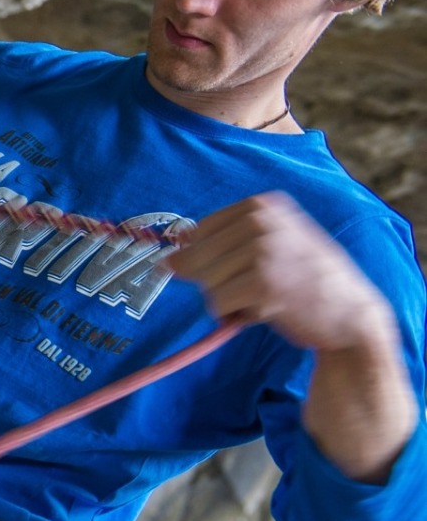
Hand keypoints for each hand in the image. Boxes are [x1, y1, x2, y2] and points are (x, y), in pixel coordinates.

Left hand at [165, 192, 393, 353]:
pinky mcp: (262, 283)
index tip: (238, 268)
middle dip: (216, 281)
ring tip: (265, 297)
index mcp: (262, 205)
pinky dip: (234, 315)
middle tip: (254, 287)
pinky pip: (216, 303)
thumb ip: (220, 246)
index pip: (200, 231)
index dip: (208, 258)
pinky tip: (266, 310)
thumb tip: (168, 261)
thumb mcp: (270, 247)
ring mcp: (263, 250)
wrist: (351, 314)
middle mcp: (262, 220)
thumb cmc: (306, 281)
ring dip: (229, 299)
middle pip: (196, 257)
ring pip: (205, 282)